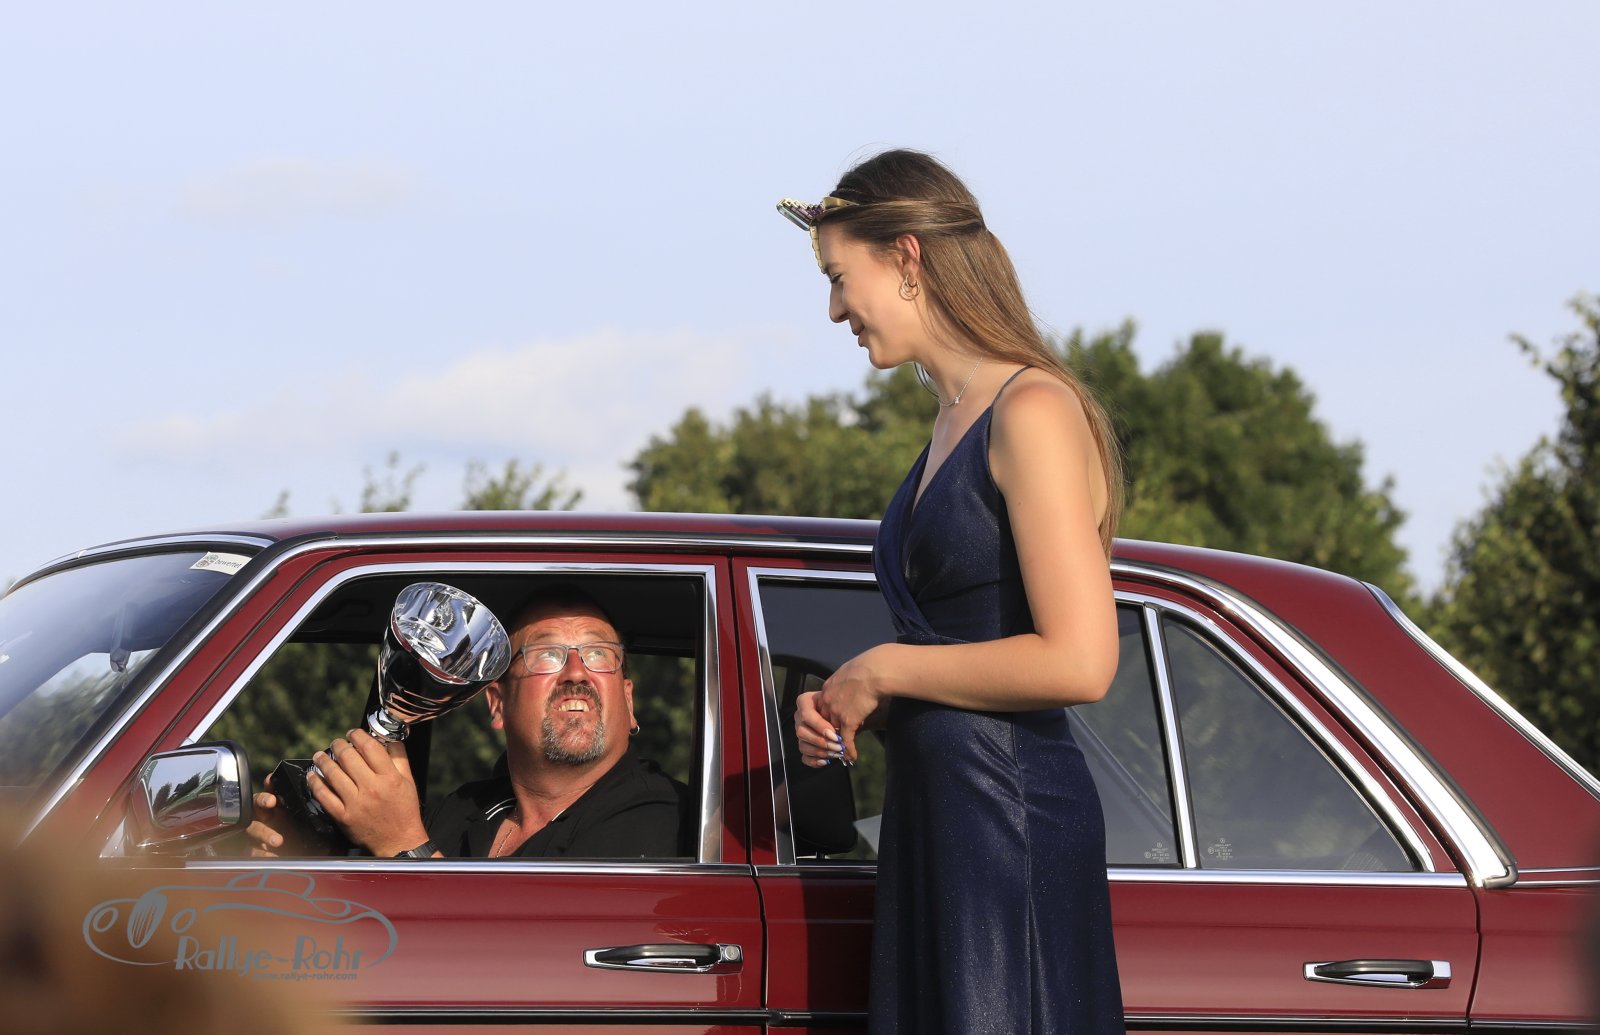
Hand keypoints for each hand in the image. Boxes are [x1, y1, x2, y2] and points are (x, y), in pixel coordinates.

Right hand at [245, 773, 318, 857]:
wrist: (300, 857)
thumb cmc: (305, 835)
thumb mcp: (312, 822)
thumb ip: (315, 812)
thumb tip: (329, 801)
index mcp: (280, 806)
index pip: (272, 790)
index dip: (270, 783)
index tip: (271, 779)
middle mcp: (267, 816)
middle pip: (257, 803)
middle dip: (262, 799)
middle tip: (271, 801)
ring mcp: (260, 832)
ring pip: (253, 828)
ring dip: (264, 832)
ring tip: (278, 840)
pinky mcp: (256, 849)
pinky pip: (254, 850)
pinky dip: (262, 853)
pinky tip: (272, 856)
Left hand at [307, 729, 429, 857]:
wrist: (398, 841)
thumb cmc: (404, 810)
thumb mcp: (409, 781)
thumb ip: (399, 757)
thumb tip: (388, 738)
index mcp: (389, 778)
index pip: (370, 747)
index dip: (358, 735)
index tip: (353, 733)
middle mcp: (371, 788)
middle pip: (348, 757)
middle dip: (339, 745)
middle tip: (336, 743)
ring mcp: (355, 803)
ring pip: (333, 773)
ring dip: (323, 760)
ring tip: (320, 755)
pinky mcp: (343, 816)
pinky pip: (324, 795)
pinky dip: (315, 782)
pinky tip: (313, 775)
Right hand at [794, 690, 846, 768]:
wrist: (844, 709)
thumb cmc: (843, 704)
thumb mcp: (842, 706)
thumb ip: (841, 718)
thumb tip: (845, 738)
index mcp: (805, 702)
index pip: (806, 715)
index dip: (819, 726)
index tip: (835, 734)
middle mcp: (799, 716)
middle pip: (801, 732)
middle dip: (821, 742)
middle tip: (838, 746)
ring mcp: (800, 732)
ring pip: (802, 746)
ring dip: (820, 752)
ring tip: (836, 753)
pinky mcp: (804, 744)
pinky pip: (804, 756)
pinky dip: (814, 761)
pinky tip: (826, 761)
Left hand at [815, 645, 892, 763]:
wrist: (875, 671)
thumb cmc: (868, 667)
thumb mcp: (849, 671)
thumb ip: (845, 680)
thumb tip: (850, 680)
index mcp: (827, 688)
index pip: (823, 708)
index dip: (829, 718)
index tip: (833, 725)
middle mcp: (828, 700)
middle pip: (825, 722)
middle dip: (830, 733)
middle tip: (834, 744)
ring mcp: (836, 711)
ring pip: (834, 733)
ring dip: (839, 744)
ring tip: (842, 753)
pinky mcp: (848, 720)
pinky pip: (846, 740)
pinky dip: (849, 750)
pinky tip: (852, 757)